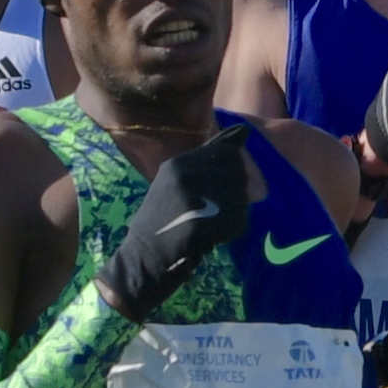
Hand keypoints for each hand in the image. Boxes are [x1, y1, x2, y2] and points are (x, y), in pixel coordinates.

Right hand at [107, 141, 257, 319]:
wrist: (143, 257)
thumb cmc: (163, 220)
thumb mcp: (177, 182)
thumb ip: (208, 159)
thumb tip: (244, 130)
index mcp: (178, 164)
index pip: (227, 153)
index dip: (235, 170)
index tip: (227, 186)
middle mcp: (184, 176)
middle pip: (237, 175)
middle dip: (236, 193)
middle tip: (218, 210)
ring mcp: (191, 199)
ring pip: (240, 197)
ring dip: (234, 212)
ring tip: (213, 223)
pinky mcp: (200, 224)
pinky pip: (237, 220)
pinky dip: (231, 230)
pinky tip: (213, 237)